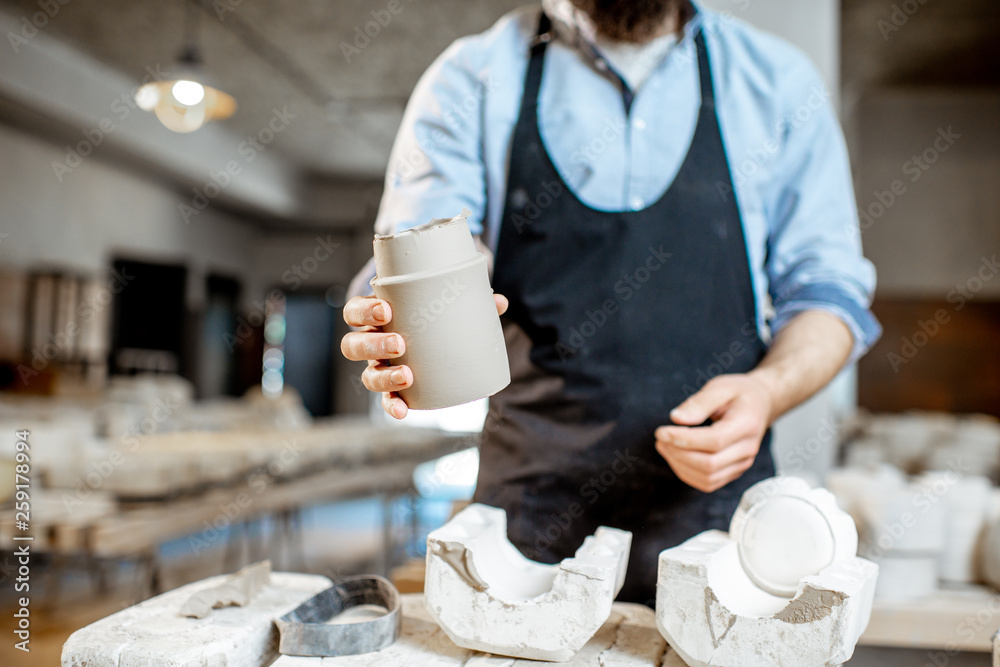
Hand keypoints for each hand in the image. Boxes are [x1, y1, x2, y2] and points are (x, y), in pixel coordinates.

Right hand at [341, 293, 508, 418]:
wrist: (433, 337)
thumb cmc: (432, 314)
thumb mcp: (443, 302)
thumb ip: (468, 300)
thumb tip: (499, 302)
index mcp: (376, 316)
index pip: (354, 311)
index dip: (364, 311)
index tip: (386, 311)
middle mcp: (372, 342)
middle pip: (352, 344)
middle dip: (373, 345)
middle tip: (400, 344)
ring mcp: (379, 367)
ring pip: (366, 374)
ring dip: (383, 376)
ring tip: (407, 375)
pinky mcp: (393, 388)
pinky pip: (386, 400)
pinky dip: (392, 406)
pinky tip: (403, 411)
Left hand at [654, 374, 774, 492]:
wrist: (760, 404)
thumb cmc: (739, 394)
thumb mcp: (720, 387)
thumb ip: (699, 403)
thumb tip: (676, 419)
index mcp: (747, 425)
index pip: (715, 441)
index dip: (684, 440)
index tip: (662, 431)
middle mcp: (748, 449)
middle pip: (710, 464)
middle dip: (678, 453)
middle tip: (660, 438)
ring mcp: (742, 463)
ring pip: (708, 478)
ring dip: (680, 465)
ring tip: (664, 446)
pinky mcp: (734, 471)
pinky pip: (709, 482)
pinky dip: (687, 473)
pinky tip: (675, 457)